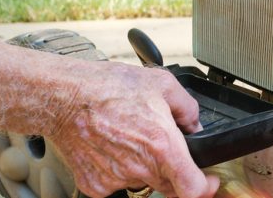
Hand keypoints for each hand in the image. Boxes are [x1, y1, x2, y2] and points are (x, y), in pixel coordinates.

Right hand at [49, 61, 216, 197]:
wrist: (63, 96)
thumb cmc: (107, 87)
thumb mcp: (163, 84)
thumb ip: (188, 109)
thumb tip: (196, 125)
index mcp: (162, 146)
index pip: (193, 190)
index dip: (206, 187)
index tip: (208, 181)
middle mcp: (140, 168)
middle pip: (170, 186)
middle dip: (175, 170)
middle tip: (163, 147)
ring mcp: (116, 180)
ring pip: (144, 182)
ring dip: (145, 166)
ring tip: (130, 137)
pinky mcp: (95, 185)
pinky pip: (117, 183)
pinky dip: (119, 169)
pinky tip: (112, 146)